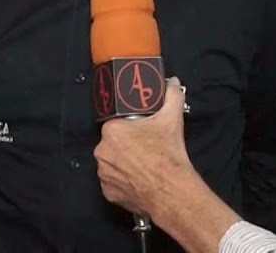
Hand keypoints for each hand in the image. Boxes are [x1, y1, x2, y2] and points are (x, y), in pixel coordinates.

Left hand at [95, 77, 192, 215]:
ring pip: (112, 162)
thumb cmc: (167, 155)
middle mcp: (102, 151)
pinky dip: (123, 181)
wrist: (171, 190)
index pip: (116, 123)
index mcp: (112, 130)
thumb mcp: (172, 118)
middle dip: (127, 144)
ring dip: (123, 162)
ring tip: (143, 164)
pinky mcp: (108, 192)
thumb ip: (172, 96)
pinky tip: (139, 179)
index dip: (130, 126)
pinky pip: (113, 182)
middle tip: (145, 147)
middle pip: (113, 143)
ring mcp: (103, 174)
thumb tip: (172, 83)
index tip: (140, 130)